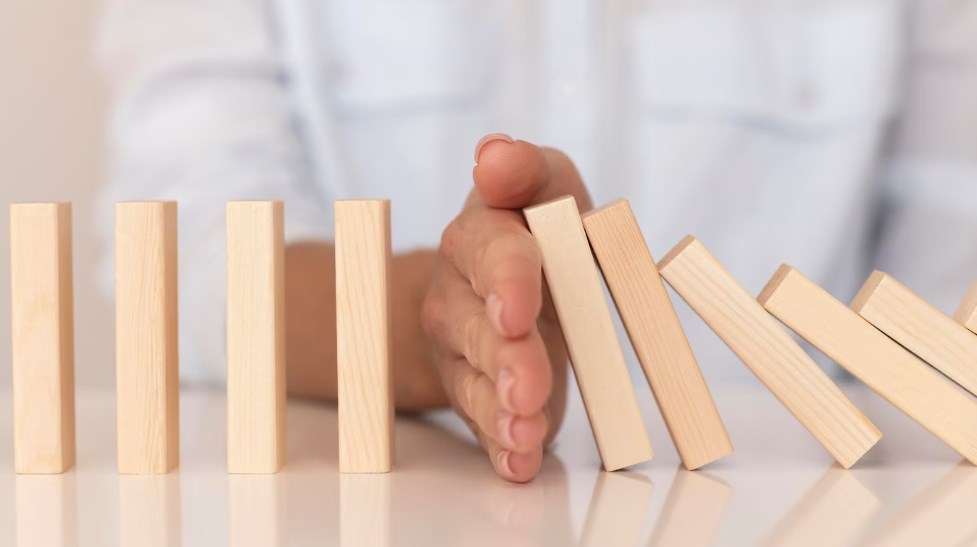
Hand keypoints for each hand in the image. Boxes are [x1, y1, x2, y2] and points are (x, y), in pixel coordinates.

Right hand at [421, 134, 592, 481]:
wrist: (505, 280)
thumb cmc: (537, 226)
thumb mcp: (545, 184)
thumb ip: (525, 170)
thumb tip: (493, 153)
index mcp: (480, 238)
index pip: (489, 254)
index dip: (506, 282)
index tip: (518, 310)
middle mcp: (458, 296)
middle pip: (476, 329)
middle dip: (505, 359)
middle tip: (528, 389)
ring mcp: (461, 351)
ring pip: (473, 382)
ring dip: (500, 411)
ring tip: (526, 433)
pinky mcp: (477, 394)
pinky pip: (483, 424)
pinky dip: (502, 447)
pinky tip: (520, 463)